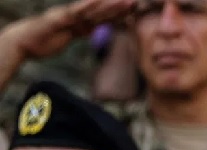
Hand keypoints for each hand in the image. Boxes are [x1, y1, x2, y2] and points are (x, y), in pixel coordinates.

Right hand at [4, 0, 134, 60]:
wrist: (23, 42)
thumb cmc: (44, 40)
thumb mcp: (69, 36)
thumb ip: (81, 31)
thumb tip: (92, 30)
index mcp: (80, 21)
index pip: (103, 17)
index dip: (119, 13)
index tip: (136, 9)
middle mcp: (76, 16)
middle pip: (101, 11)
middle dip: (119, 7)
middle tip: (136, 2)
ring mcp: (67, 16)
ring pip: (92, 10)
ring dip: (108, 5)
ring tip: (124, 1)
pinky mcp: (58, 19)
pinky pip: (74, 13)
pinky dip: (85, 7)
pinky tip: (96, 3)